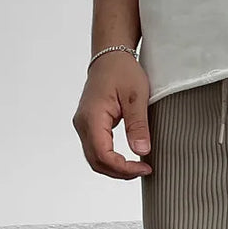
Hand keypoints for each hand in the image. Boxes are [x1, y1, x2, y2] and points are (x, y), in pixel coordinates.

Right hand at [72, 51, 152, 178]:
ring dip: (115, 168)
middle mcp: (83, 123)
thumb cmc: (122, 71)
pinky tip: (127, 159)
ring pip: (94, 158)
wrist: (110, 56)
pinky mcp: (89, 125)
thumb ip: (137, 125)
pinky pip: (96, 149)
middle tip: (143, 170)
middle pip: (96, 161)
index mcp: (92, 117)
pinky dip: (110, 159)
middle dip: (120, 172)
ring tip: (137, 167)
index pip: (103, 155)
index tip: (144, 167)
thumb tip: (141, 151)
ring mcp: (83, 125)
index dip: (123, 168)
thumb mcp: (136, 97)